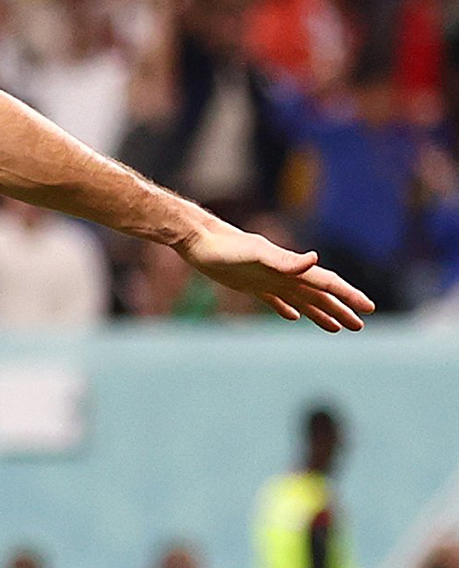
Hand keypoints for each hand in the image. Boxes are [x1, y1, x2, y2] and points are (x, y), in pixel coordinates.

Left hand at [177, 222, 373, 330]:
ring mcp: (268, 279)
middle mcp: (283, 273)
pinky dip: (288, 309)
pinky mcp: (251, 285)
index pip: (326, 283)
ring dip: (320, 313)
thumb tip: (315, 259)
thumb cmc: (225, 246)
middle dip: (341, 310)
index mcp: (289, 267)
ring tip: (337, 328)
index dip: (348, 296)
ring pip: (302, 300)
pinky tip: (293, 317)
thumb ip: (284, 259)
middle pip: (319, 295)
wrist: (198, 240)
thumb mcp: (255, 253)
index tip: (368, 308)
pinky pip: (276, 301)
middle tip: (360, 326)